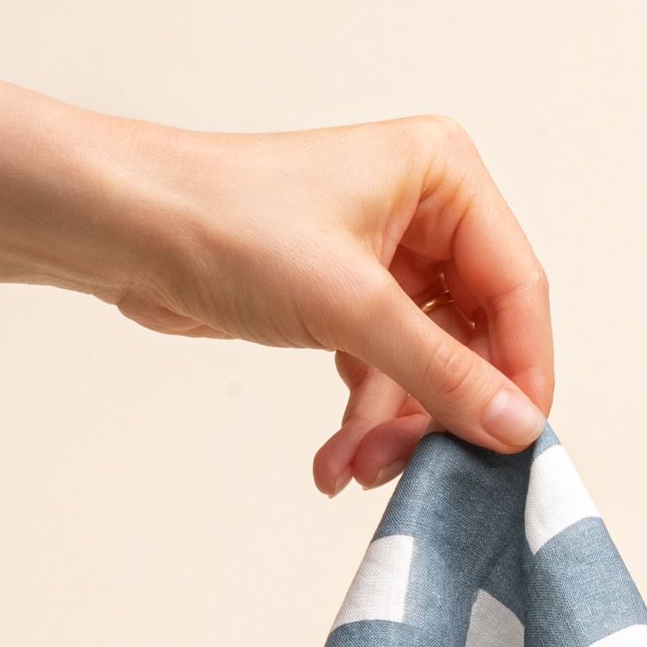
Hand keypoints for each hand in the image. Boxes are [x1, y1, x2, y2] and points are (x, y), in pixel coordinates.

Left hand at [89, 114, 554, 495]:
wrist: (125, 231)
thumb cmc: (224, 224)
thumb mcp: (351, 305)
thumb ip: (442, 372)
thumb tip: (518, 427)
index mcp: (443, 178)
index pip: (517, 289)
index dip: (522, 373)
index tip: (515, 447)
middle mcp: (423, 214)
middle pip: (475, 338)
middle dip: (441, 411)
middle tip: (413, 466)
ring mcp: (384, 263)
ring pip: (426, 368)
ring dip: (395, 429)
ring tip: (357, 469)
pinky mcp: (344, 305)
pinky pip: (382, 378)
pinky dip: (363, 425)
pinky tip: (334, 464)